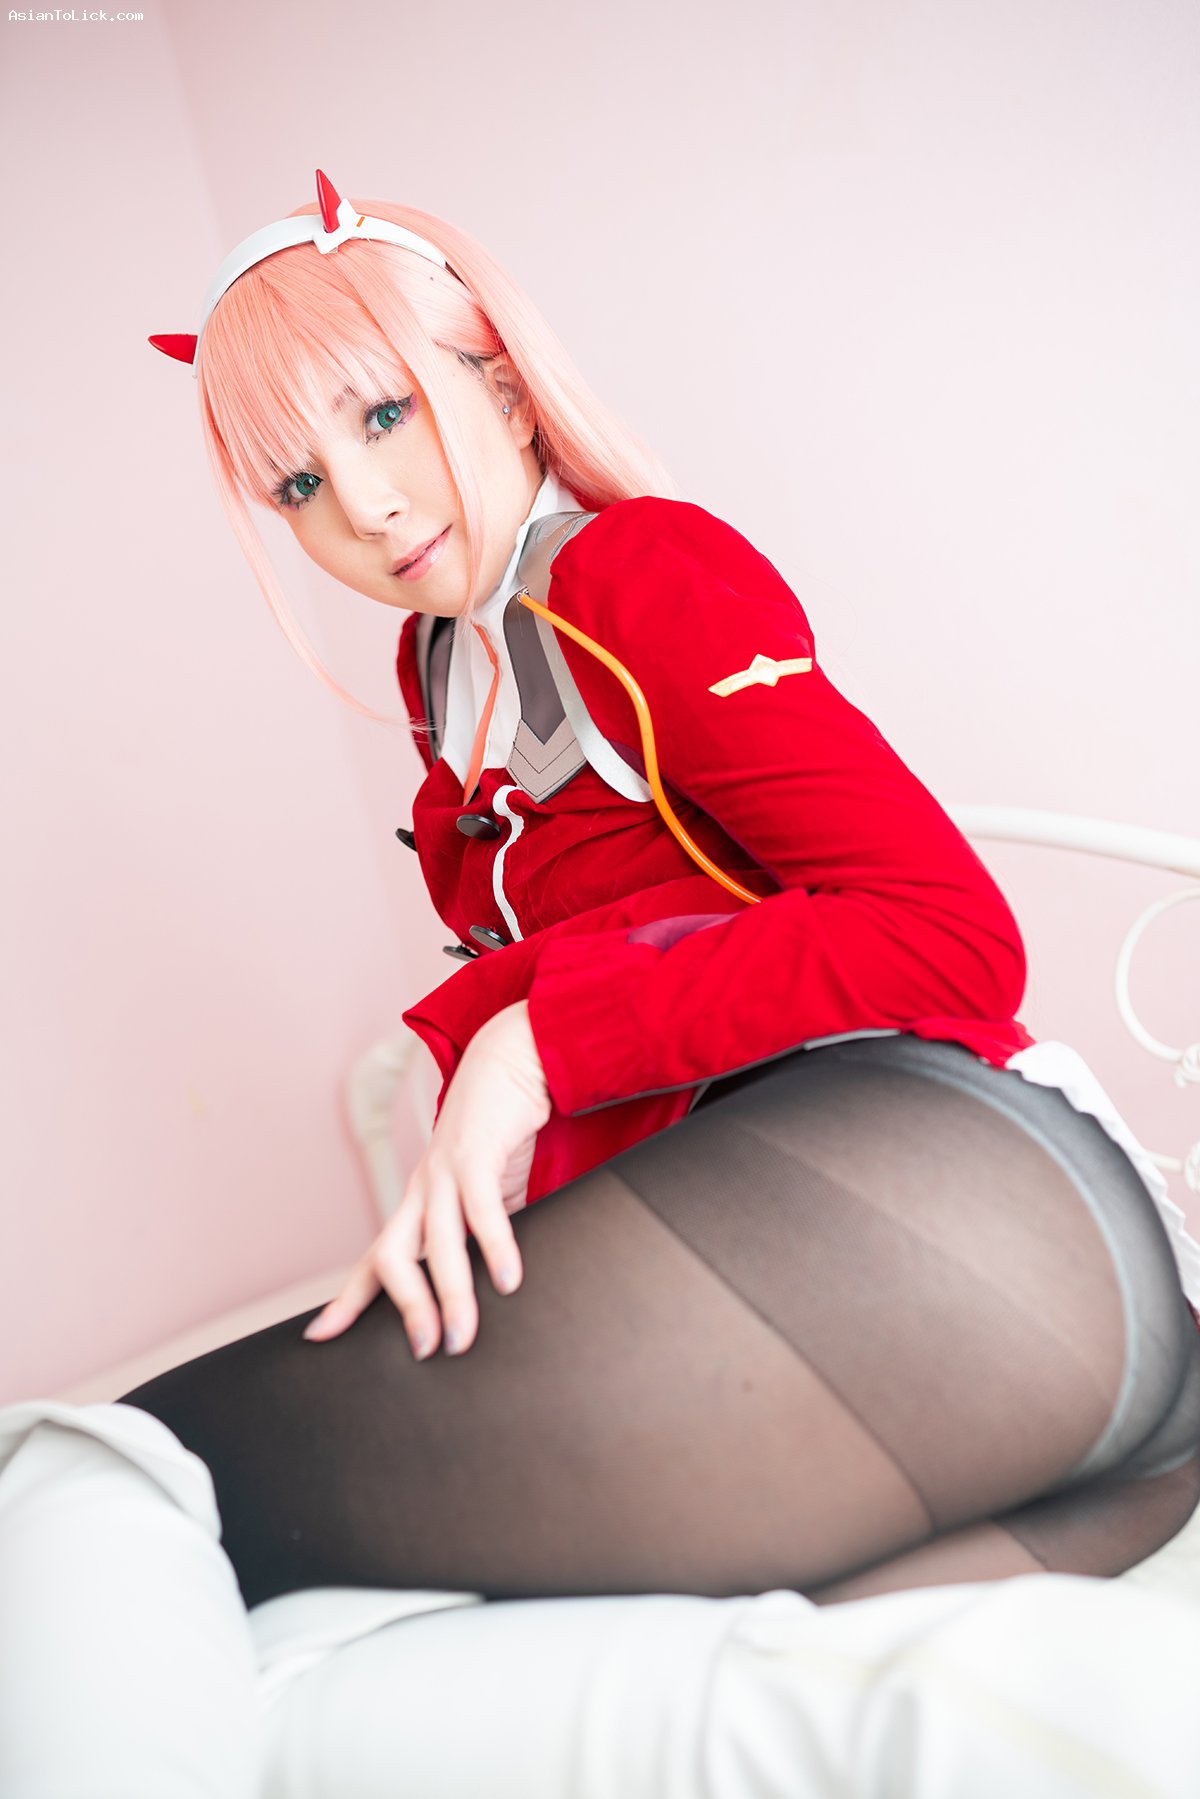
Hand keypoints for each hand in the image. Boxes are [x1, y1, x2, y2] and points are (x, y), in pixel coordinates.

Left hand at [303, 1002, 551, 1357]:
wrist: (510, 1060)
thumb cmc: (498, 1133)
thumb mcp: (488, 1192)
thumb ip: (486, 1233)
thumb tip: (500, 1283)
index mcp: (420, 1203)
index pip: (377, 1260)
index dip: (347, 1299)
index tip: (319, 1336)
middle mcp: (423, 1190)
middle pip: (396, 1256)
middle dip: (407, 1308)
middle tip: (426, 1352)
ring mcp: (447, 1172)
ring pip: (439, 1243)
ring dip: (451, 1295)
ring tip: (461, 1338)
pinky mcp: (477, 1154)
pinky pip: (483, 1210)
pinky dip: (496, 1247)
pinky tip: (508, 1281)